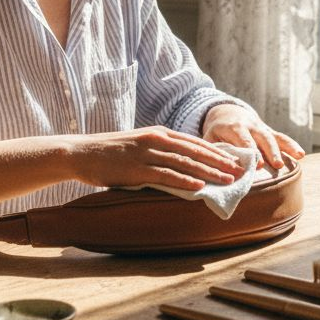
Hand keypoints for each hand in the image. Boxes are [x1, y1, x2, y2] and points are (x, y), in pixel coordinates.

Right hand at [67, 126, 246, 190]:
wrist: (81, 153)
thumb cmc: (111, 153)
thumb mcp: (139, 146)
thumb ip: (159, 152)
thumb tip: (181, 166)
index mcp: (159, 133)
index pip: (194, 142)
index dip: (216, 151)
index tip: (234, 160)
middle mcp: (156, 140)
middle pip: (195, 150)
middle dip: (219, 161)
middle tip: (238, 171)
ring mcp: (147, 154)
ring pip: (185, 163)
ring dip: (208, 172)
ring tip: (226, 180)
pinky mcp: (136, 169)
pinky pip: (165, 175)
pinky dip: (184, 181)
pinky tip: (199, 187)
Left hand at [201, 103, 306, 169]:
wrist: (227, 113)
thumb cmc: (217, 131)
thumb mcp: (210, 137)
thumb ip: (215, 150)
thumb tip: (221, 168)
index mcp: (234, 127)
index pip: (244, 139)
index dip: (251, 151)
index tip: (258, 164)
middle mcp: (250, 126)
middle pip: (262, 137)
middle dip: (270, 151)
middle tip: (275, 164)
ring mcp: (262, 128)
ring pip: (274, 137)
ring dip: (284, 148)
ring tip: (294, 159)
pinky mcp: (269, 132)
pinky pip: (282, 138)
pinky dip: (291, 145)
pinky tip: (300, 155)